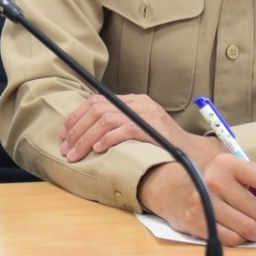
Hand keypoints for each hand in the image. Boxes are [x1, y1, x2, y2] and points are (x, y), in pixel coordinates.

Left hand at [61, 93, 187, 161]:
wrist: (192, 154)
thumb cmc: (163, 146)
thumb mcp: (139, 130)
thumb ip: (118, 126)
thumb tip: (87, 136)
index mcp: (133, 101)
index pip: (97, 101)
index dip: (77, 116)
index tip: (63, 134)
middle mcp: (138, 103)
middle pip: (98, 110)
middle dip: (77, 130)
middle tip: (66, 148)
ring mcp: (147, 114)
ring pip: (106, 120)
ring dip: (86, 138)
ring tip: (76, 154)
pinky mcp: (153, 128)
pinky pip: (124, 130)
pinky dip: (107, 139)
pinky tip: (97, 150)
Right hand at [136, 155, 255, 245]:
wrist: (167, 187)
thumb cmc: (210, 180)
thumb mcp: (238, 175)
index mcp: (228, 163)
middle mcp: (215, 180)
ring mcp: (204, 202)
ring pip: (249, 229)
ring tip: (251, 227)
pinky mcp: (196, 222)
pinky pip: (232, 240)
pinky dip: (239, 239)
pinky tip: (234, 230)